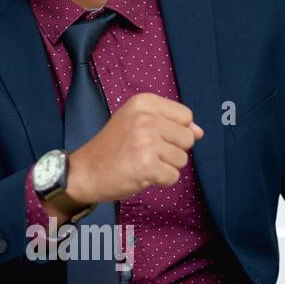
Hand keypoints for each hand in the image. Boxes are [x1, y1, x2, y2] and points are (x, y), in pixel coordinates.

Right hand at [66, 92, 203, 205]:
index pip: (185, 116)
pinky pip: (174, 177)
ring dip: (166, 166)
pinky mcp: (147, 166)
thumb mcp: (136, 122)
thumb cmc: (111, 148)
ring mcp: (146, 142)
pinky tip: (142, 175)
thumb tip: (200, 131)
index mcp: (143, 102)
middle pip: (188, 138)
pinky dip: (161, 181)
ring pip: (182, 159)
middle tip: (146, 153)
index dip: (175, 131)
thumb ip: (170, 123)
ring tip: (142, 163)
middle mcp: (145, 119)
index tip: (154, 137)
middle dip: (173, 150)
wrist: (84, 172)